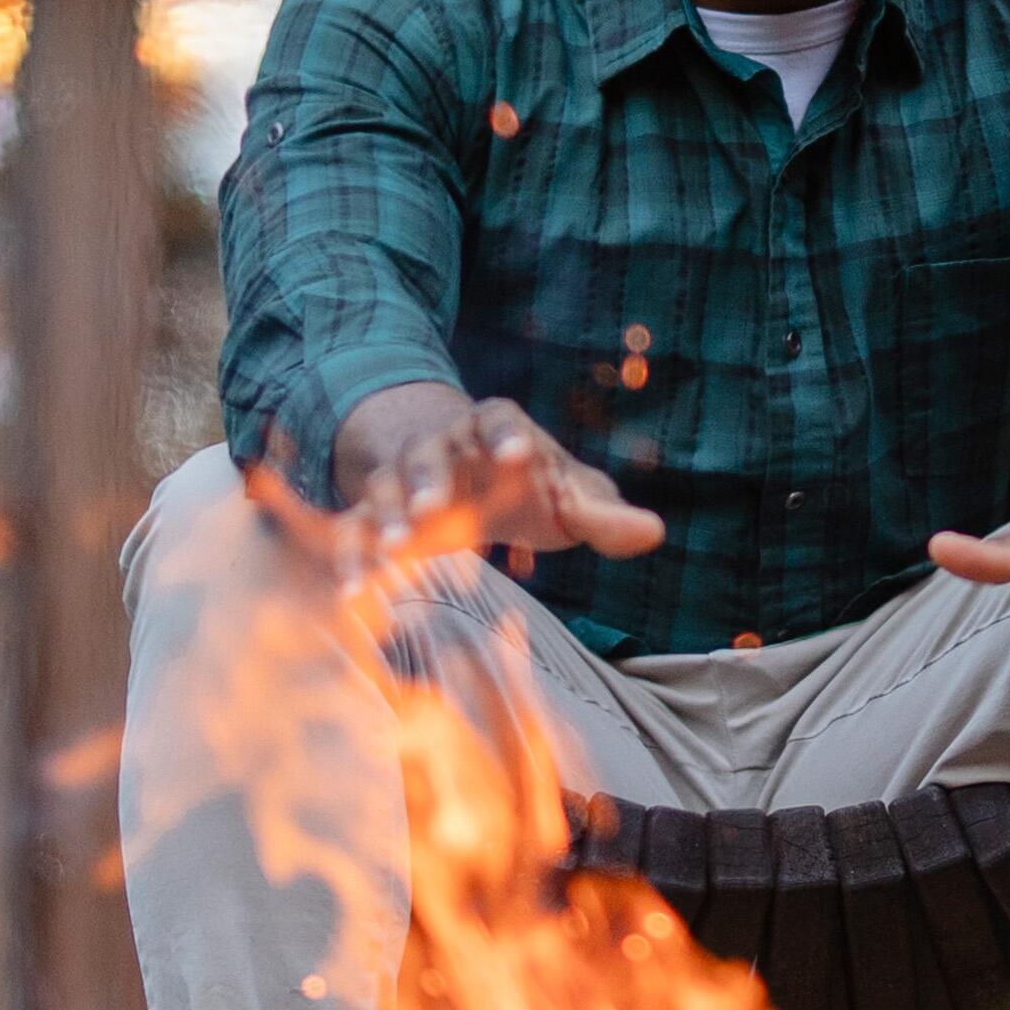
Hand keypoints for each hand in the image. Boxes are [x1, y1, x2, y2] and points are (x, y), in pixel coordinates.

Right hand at [333, 385, 663, 564]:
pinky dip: (354, 557)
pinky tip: (356, 590)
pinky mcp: (375, 516)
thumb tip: (655, 533)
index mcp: (495, 430)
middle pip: (431, 454)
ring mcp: (403, 480)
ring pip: (387, 489)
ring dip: (390, 517)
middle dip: (432, 477)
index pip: (500, 419)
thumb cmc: (524, 484)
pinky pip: (356, 529)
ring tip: (396, 549)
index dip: (509, 434)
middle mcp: (442, 447)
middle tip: (437, 506)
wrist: (456, 474)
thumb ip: (603, 516)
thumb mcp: (567, 496)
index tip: (521, 455)